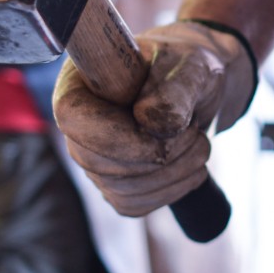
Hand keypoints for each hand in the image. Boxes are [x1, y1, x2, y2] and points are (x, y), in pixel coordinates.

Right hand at [53, 20, 253, 216]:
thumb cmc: (187, 69)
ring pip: (122, 190)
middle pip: (99, 163)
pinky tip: (190, 165)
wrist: (199, 91)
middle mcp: (78, 126)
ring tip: (197, 141)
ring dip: (174, 172)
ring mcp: (93, 159)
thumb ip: (173, 90)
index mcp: (81, 84)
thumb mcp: (191, 67)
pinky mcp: (114, 186)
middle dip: (159, 156)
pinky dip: (172, 190)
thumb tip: (150, 125)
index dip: (120, 135)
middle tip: (194, 129)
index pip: (74, 118)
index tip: (166, 132)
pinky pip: (135, 205)